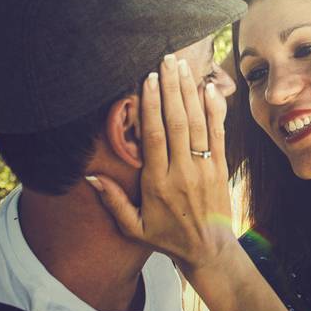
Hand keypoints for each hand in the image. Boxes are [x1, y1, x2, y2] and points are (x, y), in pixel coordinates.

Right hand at [87, 53, 234, 272]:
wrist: (209, 249)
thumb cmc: (167, 236)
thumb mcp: (134, 226)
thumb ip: (112, 202)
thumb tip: (90, 177)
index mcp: (158, 183)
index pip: (155, 137)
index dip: (151, 106)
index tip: (146, 81)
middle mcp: (182, 172)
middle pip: (177, 122)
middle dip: (170, 89)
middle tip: (165, 61)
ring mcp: (204, 168)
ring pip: (198, 123)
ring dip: (189, 92)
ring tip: (182, 66)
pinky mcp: (220, 167)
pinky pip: (218, 133)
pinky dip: (214, 109)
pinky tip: (208, 88)